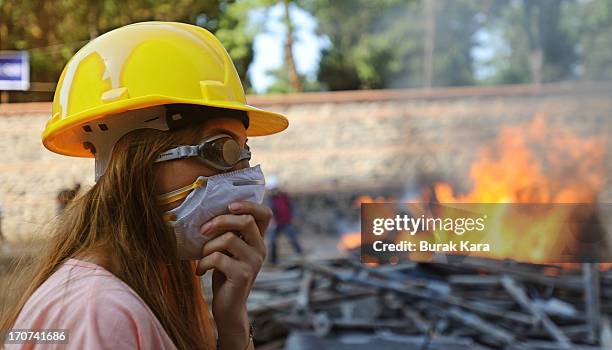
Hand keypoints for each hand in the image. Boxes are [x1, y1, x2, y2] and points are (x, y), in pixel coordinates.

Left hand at [196, 201, 270, 349]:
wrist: (228, 308)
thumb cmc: (224, 274)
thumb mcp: (228, 250)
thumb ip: (228, 233)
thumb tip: (209, 212)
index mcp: (258, 240)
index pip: (265, 214)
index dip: (250, 205)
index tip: (229, 206)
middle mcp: (260, 249)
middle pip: (245, 221)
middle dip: (219, 221)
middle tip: (203, 230)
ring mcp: (253, 263)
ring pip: (228, 238)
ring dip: (208, 246)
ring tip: (202, 257)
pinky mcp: (242, 275)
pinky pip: (217, 258)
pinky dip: (203, 263)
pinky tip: (201, 271)